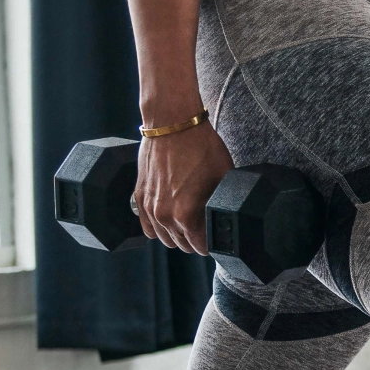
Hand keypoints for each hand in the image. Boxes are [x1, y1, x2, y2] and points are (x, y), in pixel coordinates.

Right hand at [133, 120, 233, 254]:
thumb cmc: (201, 146)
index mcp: (186, 215)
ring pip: (164, 239)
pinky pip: (147, 227)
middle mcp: (164, 216)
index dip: (213, 245)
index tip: (220, 240)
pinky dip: (159, 228)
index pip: (202, 247)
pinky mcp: (139, 196)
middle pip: (182, 245)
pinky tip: (170, 222)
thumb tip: (231, 217)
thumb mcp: (224, 178)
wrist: (172, 122)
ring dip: (178, 236)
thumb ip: (223, 204)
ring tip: (191, 226)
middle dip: (196, 241)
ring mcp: (149, 207)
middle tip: (208, 231)